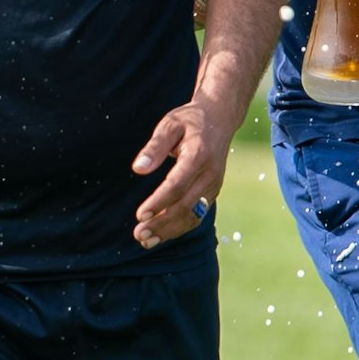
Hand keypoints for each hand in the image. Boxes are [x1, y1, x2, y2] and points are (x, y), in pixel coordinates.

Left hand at [130, 99, 232, 248]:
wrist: (220, 119)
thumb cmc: (190, 121)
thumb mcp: (169, 124)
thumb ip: (154, 147)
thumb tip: (138, 169)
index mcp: (198, 155)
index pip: (177, 185)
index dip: (158, 202)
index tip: (140, 215)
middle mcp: (210, 174)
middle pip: (186, 206)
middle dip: (161, 223)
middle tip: (139, 233)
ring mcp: (214, 185)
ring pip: (193, 215)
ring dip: (170, 231)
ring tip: (145, 240)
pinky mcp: (213, 192)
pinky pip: (198, 215)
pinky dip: (180, 228)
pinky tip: (161, 234)